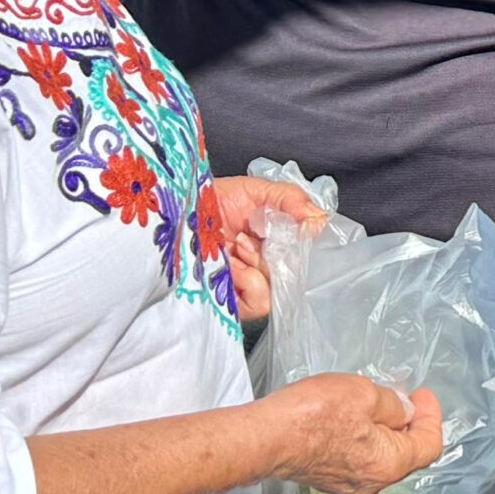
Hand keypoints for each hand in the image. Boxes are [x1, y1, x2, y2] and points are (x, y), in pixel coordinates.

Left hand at [207, 176, 327, 321]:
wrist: (175, 212)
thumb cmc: (209, 201)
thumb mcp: (256, 190)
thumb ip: (291, 199)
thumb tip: (319, 219)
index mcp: (276, 242)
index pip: (309, 253)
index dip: (308, 242)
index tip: (298, 225)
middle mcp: (266, 267)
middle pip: (297, 273)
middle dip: (279, 251)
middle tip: (254, 233)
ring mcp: (249, 287)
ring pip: (279, 290)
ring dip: (261, 265)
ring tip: (240, 245)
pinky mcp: (233, 303)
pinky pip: (258, 301)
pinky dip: (249, 279)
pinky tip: (232, 263)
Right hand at [265, 376, 445, 493]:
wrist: (267, 438)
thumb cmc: (315, 415)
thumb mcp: (365, 394)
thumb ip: (393, 404)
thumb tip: (405, 410)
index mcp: (389, 464)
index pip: (429, 445)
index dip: (432, 415)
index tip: (422, 393)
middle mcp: (372, 482)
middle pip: (407, 453)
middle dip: (410, 421)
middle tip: (405, 394)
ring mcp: (349, 483)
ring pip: (382, 455)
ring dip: (387, 428)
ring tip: (379, 400)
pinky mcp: (329, 476)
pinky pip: (360, 457)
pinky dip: (367, 436)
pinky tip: (355, 415)